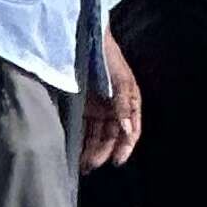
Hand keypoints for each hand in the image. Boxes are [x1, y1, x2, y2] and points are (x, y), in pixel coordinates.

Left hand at [82, 31, 142, 172]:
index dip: (126, 146)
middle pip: (112, 136)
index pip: (131, 129)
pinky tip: (75, 152)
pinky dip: (81, 141)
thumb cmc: (107, 58)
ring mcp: (98, 107)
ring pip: (97, 135)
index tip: (117, 161)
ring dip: (92, 150)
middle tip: (93, 166)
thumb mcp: (120, 80)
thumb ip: (123, 105)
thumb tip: (128, 131)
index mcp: (129, 101)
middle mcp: (115, 107)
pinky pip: (83, 128)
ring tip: (82, 165)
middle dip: (104, 152)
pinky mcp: (82, 107)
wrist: (83, 40)